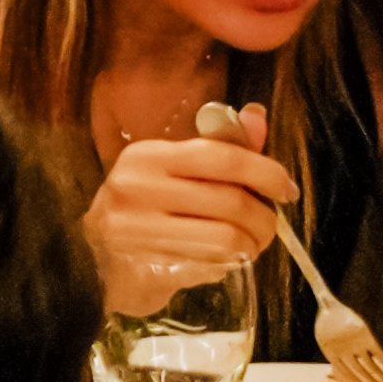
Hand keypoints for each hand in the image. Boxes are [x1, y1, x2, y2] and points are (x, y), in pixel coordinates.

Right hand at [89, 128, 299, 306]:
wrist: (95, 260)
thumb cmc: (145, 210)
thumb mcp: (177, 172)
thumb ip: (222, 148)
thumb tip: (257, 115)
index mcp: (146, 156)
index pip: (223, 157)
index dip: (267, 173)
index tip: (287, 192)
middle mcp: (135, 187)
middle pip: (232, 201)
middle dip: (265, 219)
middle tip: (268, 227)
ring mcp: (135, 229)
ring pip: (228, 238)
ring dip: (252, 246)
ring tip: (248, 246)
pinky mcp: (142, 265)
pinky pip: (211, 266)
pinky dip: (228, 265)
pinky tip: (221, 261)